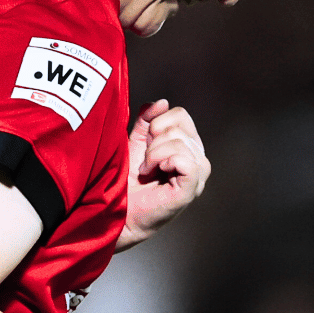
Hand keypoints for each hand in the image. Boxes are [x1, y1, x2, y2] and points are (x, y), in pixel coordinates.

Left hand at [116, 100, 208, 249]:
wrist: (116, 210)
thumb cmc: (125, 180)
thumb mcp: (135, 143)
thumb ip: (147, 121)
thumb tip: (162, 102)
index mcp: (186, 145)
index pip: (180, 115)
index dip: (156, 124)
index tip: (144, 144)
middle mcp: (197, 158)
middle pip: (179, 125)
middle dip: (153, 140)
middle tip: (144, 162)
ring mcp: (197, 174)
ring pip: (179, 142)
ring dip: (153, 154)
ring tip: (147, 171)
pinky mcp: (191, 188)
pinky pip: (185, 160)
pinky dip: (164, 161)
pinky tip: (154, 174)